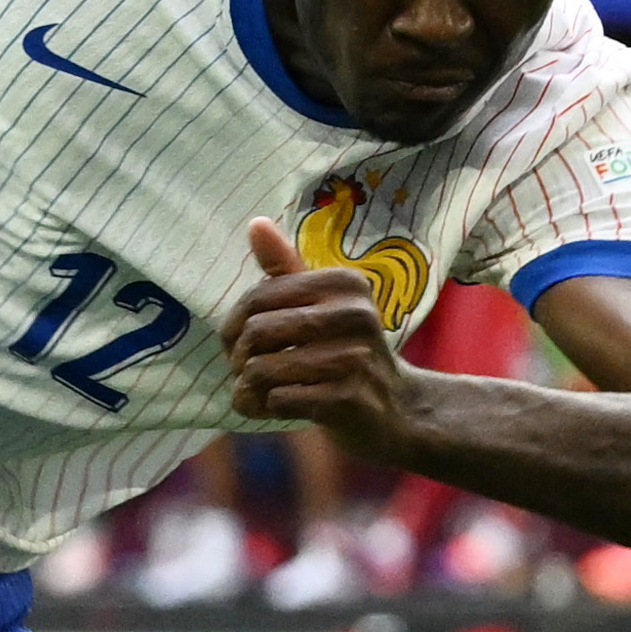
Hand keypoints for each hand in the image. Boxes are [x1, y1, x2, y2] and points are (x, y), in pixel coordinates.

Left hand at [225, 216, 417, 455]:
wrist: (397, 409)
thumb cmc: (346, 352)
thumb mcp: (323, 304)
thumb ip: (286, 269)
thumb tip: (256, 223)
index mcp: (345, 283)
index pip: (260, 296)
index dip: (233, 324)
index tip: (235, 343)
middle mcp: (355, 315)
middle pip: (257, 332)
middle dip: (238, 358)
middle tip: (243, 372)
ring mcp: (354, 359)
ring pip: (263, 369)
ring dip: (249, 388)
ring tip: (256, 392)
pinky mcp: (348, 399)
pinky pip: (279, 400)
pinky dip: (268, 407)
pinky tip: (277, 408)